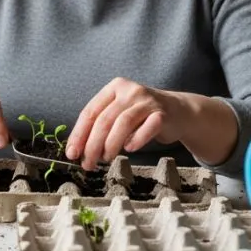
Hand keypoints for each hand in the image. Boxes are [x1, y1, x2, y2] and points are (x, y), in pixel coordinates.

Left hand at [63, 77, 186, 170]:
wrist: (178, 111)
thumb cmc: (142, 116)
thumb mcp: (119, 113)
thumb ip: (101, 126)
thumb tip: (78, 150)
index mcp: (114, 87)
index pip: (90, 112)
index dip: (79, 134)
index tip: (72, 154)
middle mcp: (130, 90)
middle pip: (104, 119)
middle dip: (92, 145)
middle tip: (88, 163)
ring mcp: (147, 100)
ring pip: (122, 123)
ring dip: (110, 145)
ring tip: (106, 159)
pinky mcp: (162, 113)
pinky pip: (147, 128)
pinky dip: (136, 140)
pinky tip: (130, 149)